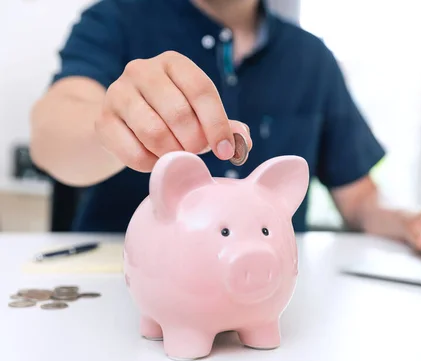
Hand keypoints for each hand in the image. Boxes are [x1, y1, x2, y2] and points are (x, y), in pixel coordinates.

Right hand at [95, 51, 251, 171]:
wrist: (121, 123)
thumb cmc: (170, 117)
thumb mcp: (199, 115)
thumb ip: (224, 126)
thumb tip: (243, 142)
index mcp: (173, 63)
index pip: (201, 90)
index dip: (217, 124)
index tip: (226, 151)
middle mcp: (142, 70)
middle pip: (178, 112)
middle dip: (195, 142)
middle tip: (196, 152)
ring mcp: (117, 93)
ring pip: (154, 132)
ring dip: (173, 153)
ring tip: (177, 156)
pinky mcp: (102, 120)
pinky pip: (134, 151)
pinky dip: (151, 164)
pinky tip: (156, 160)